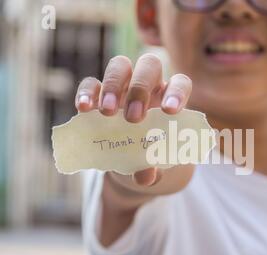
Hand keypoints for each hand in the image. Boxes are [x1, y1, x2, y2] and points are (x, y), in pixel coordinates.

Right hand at [74, 54, 192, 186]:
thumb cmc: (151, 156)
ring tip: (107, 114)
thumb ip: (154, 168)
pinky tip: (84, 110)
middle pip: (149, 66)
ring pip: (120, 65)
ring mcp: (124, 86)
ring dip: (113, 86)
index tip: (170, 111)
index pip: (180, 83)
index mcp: (170, 99)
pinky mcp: (99, 94)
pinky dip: (87, 93)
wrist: (131, 160)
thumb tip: (145, 175)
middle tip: (133, 118)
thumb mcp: (155, 165)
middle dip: (141, 89)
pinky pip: (91, 83)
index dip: (177, 93)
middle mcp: (150, 85)